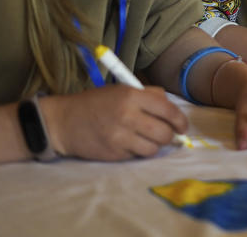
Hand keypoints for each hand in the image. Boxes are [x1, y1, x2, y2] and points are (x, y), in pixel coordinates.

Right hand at [38, 85, 187, 160]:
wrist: (64, 121)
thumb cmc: (96, 103)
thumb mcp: (122, 90)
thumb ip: (148, 96)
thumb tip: (172, 108)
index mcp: (132, 96)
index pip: (168, 110)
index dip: (180, 120)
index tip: (182, 126)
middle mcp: (127, 116)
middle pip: (164, 133)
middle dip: (169, 135)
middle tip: (165, 134)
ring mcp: (119, 138)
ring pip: (153, 149)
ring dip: (153, 145)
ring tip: (145, 138)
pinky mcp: (113, 154)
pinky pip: (136, 156)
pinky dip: (137, 151)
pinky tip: (128, 143)